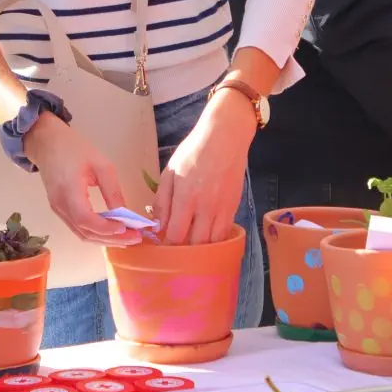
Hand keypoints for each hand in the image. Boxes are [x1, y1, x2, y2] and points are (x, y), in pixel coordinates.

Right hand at [24, 117, 142, 247]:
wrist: (46, 142)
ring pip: (81, 234)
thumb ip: (112, 191)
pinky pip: (78, 228)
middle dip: (111, 239)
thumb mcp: (100, 164)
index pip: (86, 219)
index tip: (127, 229)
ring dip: (104, 239)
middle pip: (85, 232)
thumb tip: (125, 215)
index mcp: (68, 189)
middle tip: (135, 237)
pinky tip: (111, 231)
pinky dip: (95, 233)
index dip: (106, 228)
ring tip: (127, 237)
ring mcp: (57, 209)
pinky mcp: (59, 210)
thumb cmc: (74, 148)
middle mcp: (59, 205)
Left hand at [156, 88, 254, 244]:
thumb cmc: (193, 152)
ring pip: (213, 243)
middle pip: (196, 244)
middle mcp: (205, 207)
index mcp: (186, 197)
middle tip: (175, 253)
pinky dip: (216, 241)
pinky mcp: (234, 207)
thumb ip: (162, 200)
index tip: (161, 249)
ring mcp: (222, 209)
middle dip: (185, 252)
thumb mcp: (170, 171)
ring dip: (201, 250)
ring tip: (190, 250)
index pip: (175, 234)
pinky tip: (206, 240)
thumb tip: (157, 226)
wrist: (225, 138)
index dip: (167, 246)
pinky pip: (225, 234)